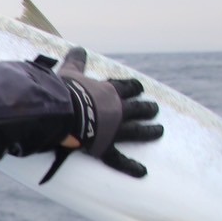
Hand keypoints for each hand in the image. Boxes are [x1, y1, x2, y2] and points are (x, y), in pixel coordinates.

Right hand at [57, 47, 161, 177]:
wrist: (62, 111)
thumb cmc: (64, 91)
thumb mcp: (70, 72)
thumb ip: (76, 61)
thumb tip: (79, 48)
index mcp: (108, 92)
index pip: (125, 87)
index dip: (133, 87)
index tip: (138, 87)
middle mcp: (117, 110)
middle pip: (137, 107)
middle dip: (146, 108)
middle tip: (153, 108)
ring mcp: (114, 130)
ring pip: (137, 130)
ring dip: (150, 130)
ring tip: (159, 130)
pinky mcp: (105, 147)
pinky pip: (120, 159)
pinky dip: (131, 167)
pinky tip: (143, 172)